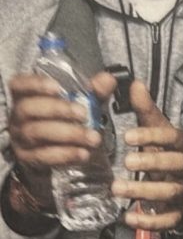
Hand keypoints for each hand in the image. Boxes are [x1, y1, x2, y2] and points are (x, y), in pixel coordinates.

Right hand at [8, 71, 115, 208]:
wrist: (51, 152)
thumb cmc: (63, 121)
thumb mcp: (79, 103)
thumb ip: (93, 91)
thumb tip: (108, 79)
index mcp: (25, 97)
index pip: (20, 85)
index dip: (36, 84)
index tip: (57, 87)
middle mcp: (18, 116)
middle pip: (29, 109)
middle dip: (57, 110)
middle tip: (83, 114)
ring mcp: (21, 138)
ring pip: (37, 133)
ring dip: (67, 135)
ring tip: (92, 138)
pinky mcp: (28, 158)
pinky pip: (44, 156)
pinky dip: (65, 155)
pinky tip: (83, 153)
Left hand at [112, 81, 182, 231]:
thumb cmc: (171, 155)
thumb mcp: (161, 132)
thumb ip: (146, 111)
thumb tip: (134, 83)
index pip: (172, 138)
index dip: (152, 137)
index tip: (128, 136)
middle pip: (176, 165)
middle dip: (152, 163)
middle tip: (126, 161)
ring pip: (170, 193)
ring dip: (144, 191)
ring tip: (117, 189)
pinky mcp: (179, 215)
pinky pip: (168, 221)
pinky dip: (149, 222)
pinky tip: (128, 218)